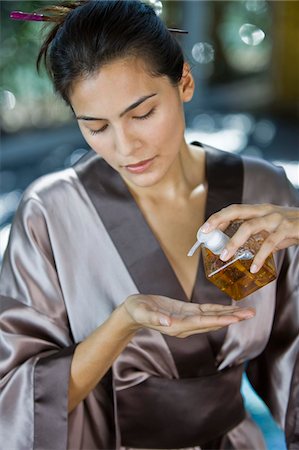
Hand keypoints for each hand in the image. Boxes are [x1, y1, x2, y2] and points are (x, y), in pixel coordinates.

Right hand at [123, 294, 254, 337]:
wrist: (133, 312)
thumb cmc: (137, 311)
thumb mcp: (143, 312)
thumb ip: (155, 318)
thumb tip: (168, 323)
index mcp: (177, 326)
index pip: (203, 323)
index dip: (220, 320)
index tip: (235, 319)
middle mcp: (186, 326)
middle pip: (213, 322)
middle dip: (232, 318)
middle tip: (250, 313)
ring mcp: (188, 320)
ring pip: (213, 318)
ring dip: (230, 315)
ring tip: (247, 312)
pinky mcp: (187, 312)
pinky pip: (206, 312)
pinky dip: (218, 310)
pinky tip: (229, 308)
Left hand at [201, 204, 298, 271]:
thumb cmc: (292, 227)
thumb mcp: (272, 228)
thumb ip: (257, 237)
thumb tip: (240, 251)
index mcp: (259, 210)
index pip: (234, 209)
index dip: (218, 217)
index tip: (204, 229)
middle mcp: (265, 211)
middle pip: (236, 211)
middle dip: (218, 220)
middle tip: (205, 234)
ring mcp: (276, 218)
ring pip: (249, 227)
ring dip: (233, 242)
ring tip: (224, 257)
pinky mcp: (288, 229)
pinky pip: (269, 244)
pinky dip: (259, 257)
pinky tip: (253, 268)